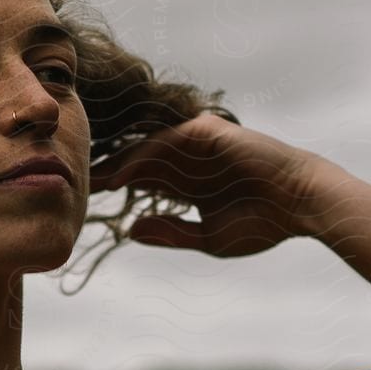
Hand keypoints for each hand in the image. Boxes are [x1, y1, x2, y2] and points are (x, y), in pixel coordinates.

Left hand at [88, 111, 321, 258]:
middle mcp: (186, 159)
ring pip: (144, 148)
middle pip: (133, 160)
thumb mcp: (207, 238)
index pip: (139, 181)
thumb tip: (130, 230)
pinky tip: (120, 172)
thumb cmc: (263, 224)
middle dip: (103, 170)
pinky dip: (142, 155)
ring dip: (115, 161)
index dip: (111, 188)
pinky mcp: (206, 131)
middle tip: (68, 181)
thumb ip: (170, 233)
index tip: (81, 201)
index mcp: (186, 182)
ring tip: (85, 177)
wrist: (302, 205)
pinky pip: (165, 141)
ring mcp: (196, 144)